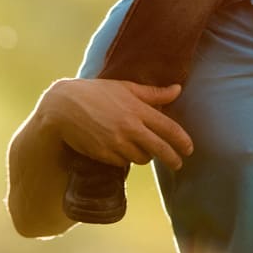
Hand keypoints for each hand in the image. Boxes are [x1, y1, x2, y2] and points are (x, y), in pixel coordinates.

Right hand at [43, 79, 193, 169]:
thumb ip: (153, 93)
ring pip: (141, 158)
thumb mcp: (126, 88)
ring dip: (146, 156)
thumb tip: (178, 89)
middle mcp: (130, 128)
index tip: (189, 149)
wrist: (64, 106)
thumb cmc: (97, 93)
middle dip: (172, 159)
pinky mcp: (104, 154)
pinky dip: (127, 159)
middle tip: (178, 163)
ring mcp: (116, 143)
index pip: (169, 129)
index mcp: (138, 109)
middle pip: (160, 149)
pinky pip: (123, 163)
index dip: (182, 141)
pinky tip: (124, 152)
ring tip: (145, 151)